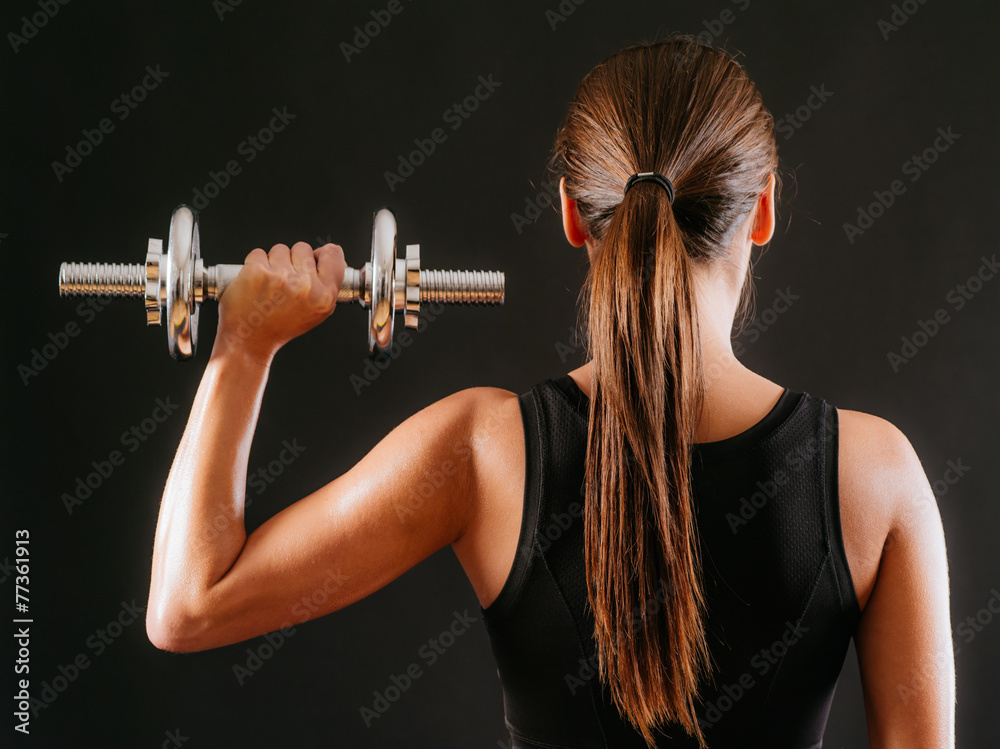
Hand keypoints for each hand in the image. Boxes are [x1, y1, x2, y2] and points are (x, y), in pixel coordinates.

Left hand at [212, 242, 346, 364]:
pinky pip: (259, 253)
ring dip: (273, 261)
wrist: (249, 341)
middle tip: (284, 282)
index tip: (314, 257)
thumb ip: (325, 286)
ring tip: (269, 284)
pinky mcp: (258, 271)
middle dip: (293, 260)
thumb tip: (325, 258)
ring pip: (280, 249)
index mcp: (324, 297)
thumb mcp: (315, 313)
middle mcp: (305, 286)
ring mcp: (281, 277)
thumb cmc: (278, 328)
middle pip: (303, 248)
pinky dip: (255, 264)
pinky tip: (256, 282)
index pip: (333, 255)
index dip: (322, 253)